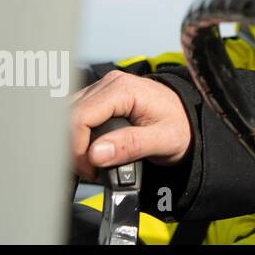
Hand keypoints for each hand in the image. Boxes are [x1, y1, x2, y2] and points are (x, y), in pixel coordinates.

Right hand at [70, 70, 191, 180]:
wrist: (188, 117)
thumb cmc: (180, 125)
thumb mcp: (163, 139)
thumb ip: (131, 146)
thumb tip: (95, 153)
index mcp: (123, 89)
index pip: (79, 118)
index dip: (77, 148)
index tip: (90, 169)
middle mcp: (108, 84)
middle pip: (68, 119)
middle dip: (74, 149)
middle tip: (92, 170)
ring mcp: (101, 90)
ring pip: (67, 119)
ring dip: (75, 145)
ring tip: (95, 163)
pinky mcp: (98, 99)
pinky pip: (75, 119)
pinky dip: (78, 139)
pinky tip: (92, 152)